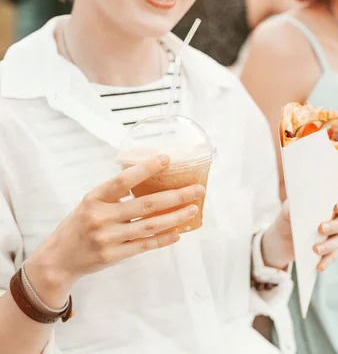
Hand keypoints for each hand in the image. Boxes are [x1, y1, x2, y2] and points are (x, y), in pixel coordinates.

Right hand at [25, 155, 204, 306]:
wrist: (59, 259)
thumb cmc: (80, 224)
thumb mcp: (91, 202)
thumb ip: (116, 194)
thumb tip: (153, 178)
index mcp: (95, 198)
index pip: (123, 180)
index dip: (146, 169)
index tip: (167, 159)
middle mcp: (101, 217)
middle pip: (146, 204)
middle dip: (176, 196)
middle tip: (198, 189)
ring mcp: (108, 238)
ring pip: (150, 226)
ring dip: (176, 217)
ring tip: (193, 209)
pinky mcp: (114, 255)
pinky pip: (145, 245)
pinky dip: (163, 239)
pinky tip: (178, 232)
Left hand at [261, 197, 337, 271]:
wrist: (281, 239)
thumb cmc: (289, 218)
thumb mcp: (287, 211)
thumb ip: (290, 208)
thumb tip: (291, 212)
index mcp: (332, 206)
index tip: (336, 207)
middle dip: (334, 226)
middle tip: (321, 228)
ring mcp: (335, 237)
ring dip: (328, 246)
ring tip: (315, 249)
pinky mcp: (330, 252)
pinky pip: (332, 257)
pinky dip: (326, 261)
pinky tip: (319, 266)